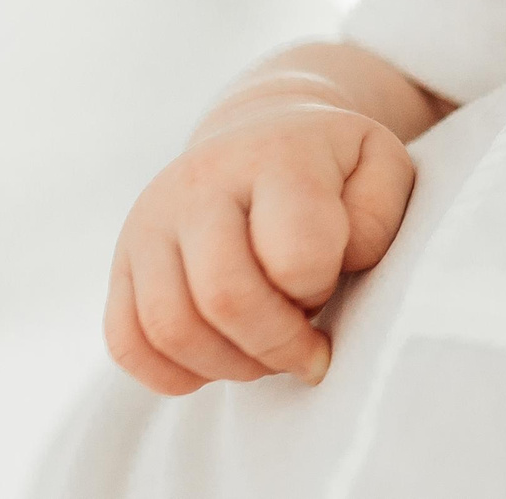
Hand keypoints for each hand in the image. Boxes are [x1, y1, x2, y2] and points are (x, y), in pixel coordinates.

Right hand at [104, 101, 414, 395]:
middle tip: (305, 345)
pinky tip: (219, 357)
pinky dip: (173, 373)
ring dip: (230, 365)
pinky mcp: (122, 259)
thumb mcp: (383, 167)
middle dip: (277, 345)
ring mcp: (152, 221)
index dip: (318, 287)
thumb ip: (377, 216)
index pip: (294, 254)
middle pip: (225, 297)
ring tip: (266, 352)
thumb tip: (337, 264)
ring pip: (170, 328)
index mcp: (276, 156)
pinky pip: (126, 341)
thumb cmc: (333, 167)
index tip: (330, 282)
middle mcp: (202, 183)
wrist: (262, 133)